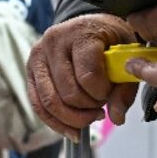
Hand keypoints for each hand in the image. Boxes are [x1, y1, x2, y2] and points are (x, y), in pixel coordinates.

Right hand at [26, 13, 139, 141]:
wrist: (90, 27)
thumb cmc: (109, 40)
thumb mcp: (126, 56)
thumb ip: (124, 87)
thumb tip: (116, 118)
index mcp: (80, 33)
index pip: (88, 75)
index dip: (102, 93)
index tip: (110, 92)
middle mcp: (53, 42)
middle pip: (68, 92)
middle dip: (88, 107)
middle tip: (101, 104)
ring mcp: (37, 57)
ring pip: (50, 102)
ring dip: (73, 118)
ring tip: (90, 116)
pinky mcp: (30, 71)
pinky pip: (38, 105)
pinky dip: (56, 123)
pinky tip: (73, 130)